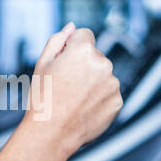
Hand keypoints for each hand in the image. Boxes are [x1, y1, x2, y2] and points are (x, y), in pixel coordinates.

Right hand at [24, 23, 122, 158]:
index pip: (84, 35)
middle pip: (95, 56)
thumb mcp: (42, 63)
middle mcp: (103, 64)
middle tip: (66, 85)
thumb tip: (71, 27)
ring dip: (93, 82)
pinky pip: (109, 93)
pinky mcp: (118, 101)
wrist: (51, 133)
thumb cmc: (43, 99)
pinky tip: (84, 108)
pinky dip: (99, 98)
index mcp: (83, 50)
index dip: (71, 47)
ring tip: (74, 99)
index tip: (64, 63)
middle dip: (84, 65)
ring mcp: (113, 84)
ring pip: (103, 75)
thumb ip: (58, 40)